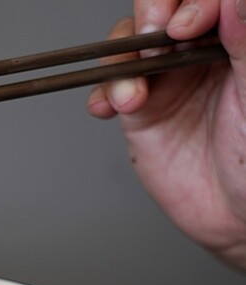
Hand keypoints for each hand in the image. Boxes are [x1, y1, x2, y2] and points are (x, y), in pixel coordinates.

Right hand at [87, 0, 245, 271]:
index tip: (188, 26)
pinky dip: (101, 93)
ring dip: (121, 62)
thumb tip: (231, 0)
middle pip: (161, 9)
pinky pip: (110, 87)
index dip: (192, 3)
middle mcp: (200, 51)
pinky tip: (109, 106)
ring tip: (133, 95)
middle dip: (150, 16)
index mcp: (236, 39)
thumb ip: (244, 43)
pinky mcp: (140, 109)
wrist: (236, 215)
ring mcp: (167, 79)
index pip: (205, 0)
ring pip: (130, 44)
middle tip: (155, 36)